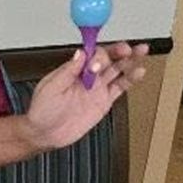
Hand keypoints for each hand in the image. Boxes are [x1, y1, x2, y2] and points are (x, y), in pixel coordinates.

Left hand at [22, 41, 149, 150]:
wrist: (46, 134)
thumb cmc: (42, 111)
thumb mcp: (50, 88)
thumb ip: (67, 71)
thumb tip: (79, 54)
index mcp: (73, 70)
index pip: (90, 54)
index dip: (98, 53)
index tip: (102, 55)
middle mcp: (87, 77)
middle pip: (107, 59)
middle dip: (118, 51)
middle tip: (127, 49)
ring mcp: (97, 88)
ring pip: (117, 70)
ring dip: (129, 60)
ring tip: (140, 51)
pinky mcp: (104, 101)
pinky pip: (120, 87)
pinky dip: (130, 79)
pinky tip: (139, 72)